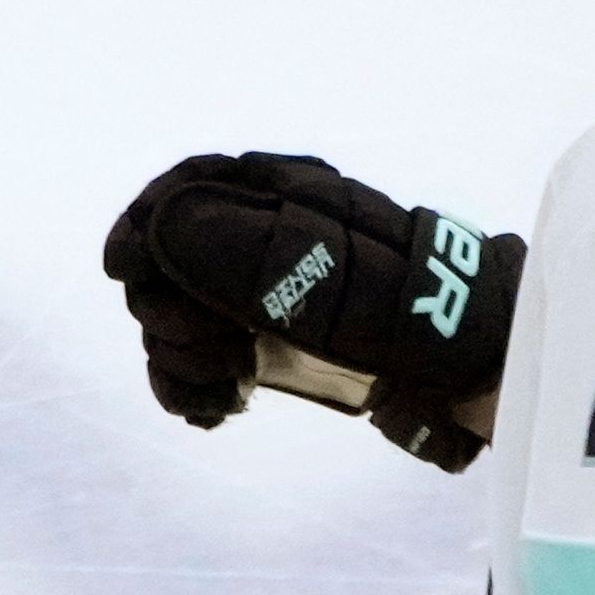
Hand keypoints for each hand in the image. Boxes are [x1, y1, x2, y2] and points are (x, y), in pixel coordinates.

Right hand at [100, 154, 520, 472]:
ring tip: (225, 389)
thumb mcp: (336, 280)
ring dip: (179, 358)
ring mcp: (258, 297)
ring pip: (175, 317)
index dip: (145, 223)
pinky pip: (194, 361)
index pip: (187, 186)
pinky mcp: (262, 348)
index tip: (123, 268)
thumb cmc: (417, 317)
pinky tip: (216, 408)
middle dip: (169, 310)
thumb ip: (249, 253)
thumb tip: (162, 230)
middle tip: (213, 348)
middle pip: (167, 262)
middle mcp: (262, 241)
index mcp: (282, 198)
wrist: (471, 377)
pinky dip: (191, 387)